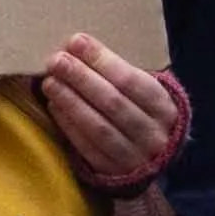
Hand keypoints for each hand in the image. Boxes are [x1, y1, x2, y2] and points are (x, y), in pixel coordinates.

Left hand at [37, 34, 181, 183]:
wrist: (154, 158)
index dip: (102, 60)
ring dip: (71, 102)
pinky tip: (55, 106)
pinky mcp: (114, 174)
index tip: (76, 42)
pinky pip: (88, 148)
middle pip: (112, 103)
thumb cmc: (143, 111)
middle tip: (56, 60)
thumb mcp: (146, 91)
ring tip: (50, 82)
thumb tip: (79, 47)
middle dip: (81, 78)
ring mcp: (135, 158)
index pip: (130, 80)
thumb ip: (122, 73)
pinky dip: (69, 125)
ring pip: (99, 127)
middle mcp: (153, 135)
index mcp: (164, 108)